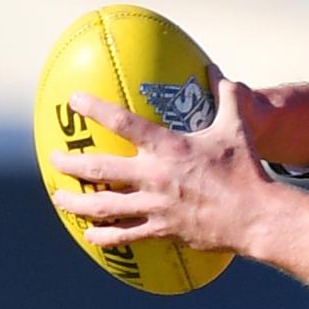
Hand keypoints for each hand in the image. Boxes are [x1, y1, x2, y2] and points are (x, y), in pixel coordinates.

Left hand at [51, 66, 272, 253]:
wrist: (254, 214)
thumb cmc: (246, 169)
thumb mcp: (238, 128)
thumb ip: (228, 98)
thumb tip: (219, 73)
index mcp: (170, 148)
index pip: (124, 123)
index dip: (95, 109)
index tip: (74, 100)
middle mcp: (155, 176)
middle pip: (99, 170)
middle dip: (70, 163)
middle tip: (54, 159)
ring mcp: (155, 205)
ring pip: (103, 205)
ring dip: (76, 202)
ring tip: (60, 198)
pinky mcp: (161, 229)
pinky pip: (124, 235)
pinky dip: (104, 236)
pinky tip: (90, 235)